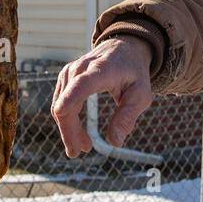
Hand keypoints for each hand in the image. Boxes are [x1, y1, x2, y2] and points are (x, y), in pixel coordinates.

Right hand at [51, 37, 153, 157]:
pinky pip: (61, 103)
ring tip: (84, 147)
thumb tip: (115, 142)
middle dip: (70, 130)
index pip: (83, 83)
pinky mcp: (65, 77)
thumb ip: (128, 116)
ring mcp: (70, 72)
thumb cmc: (134, 73)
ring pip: (61, 105)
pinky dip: (67, 121)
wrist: (124, 48)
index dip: (71, 97)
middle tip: (79, 152)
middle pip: (67, 102)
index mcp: (103, 70)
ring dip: (69, 129)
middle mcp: (81, 68)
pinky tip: (79, 135)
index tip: (61, 112)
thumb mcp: (141, 95)